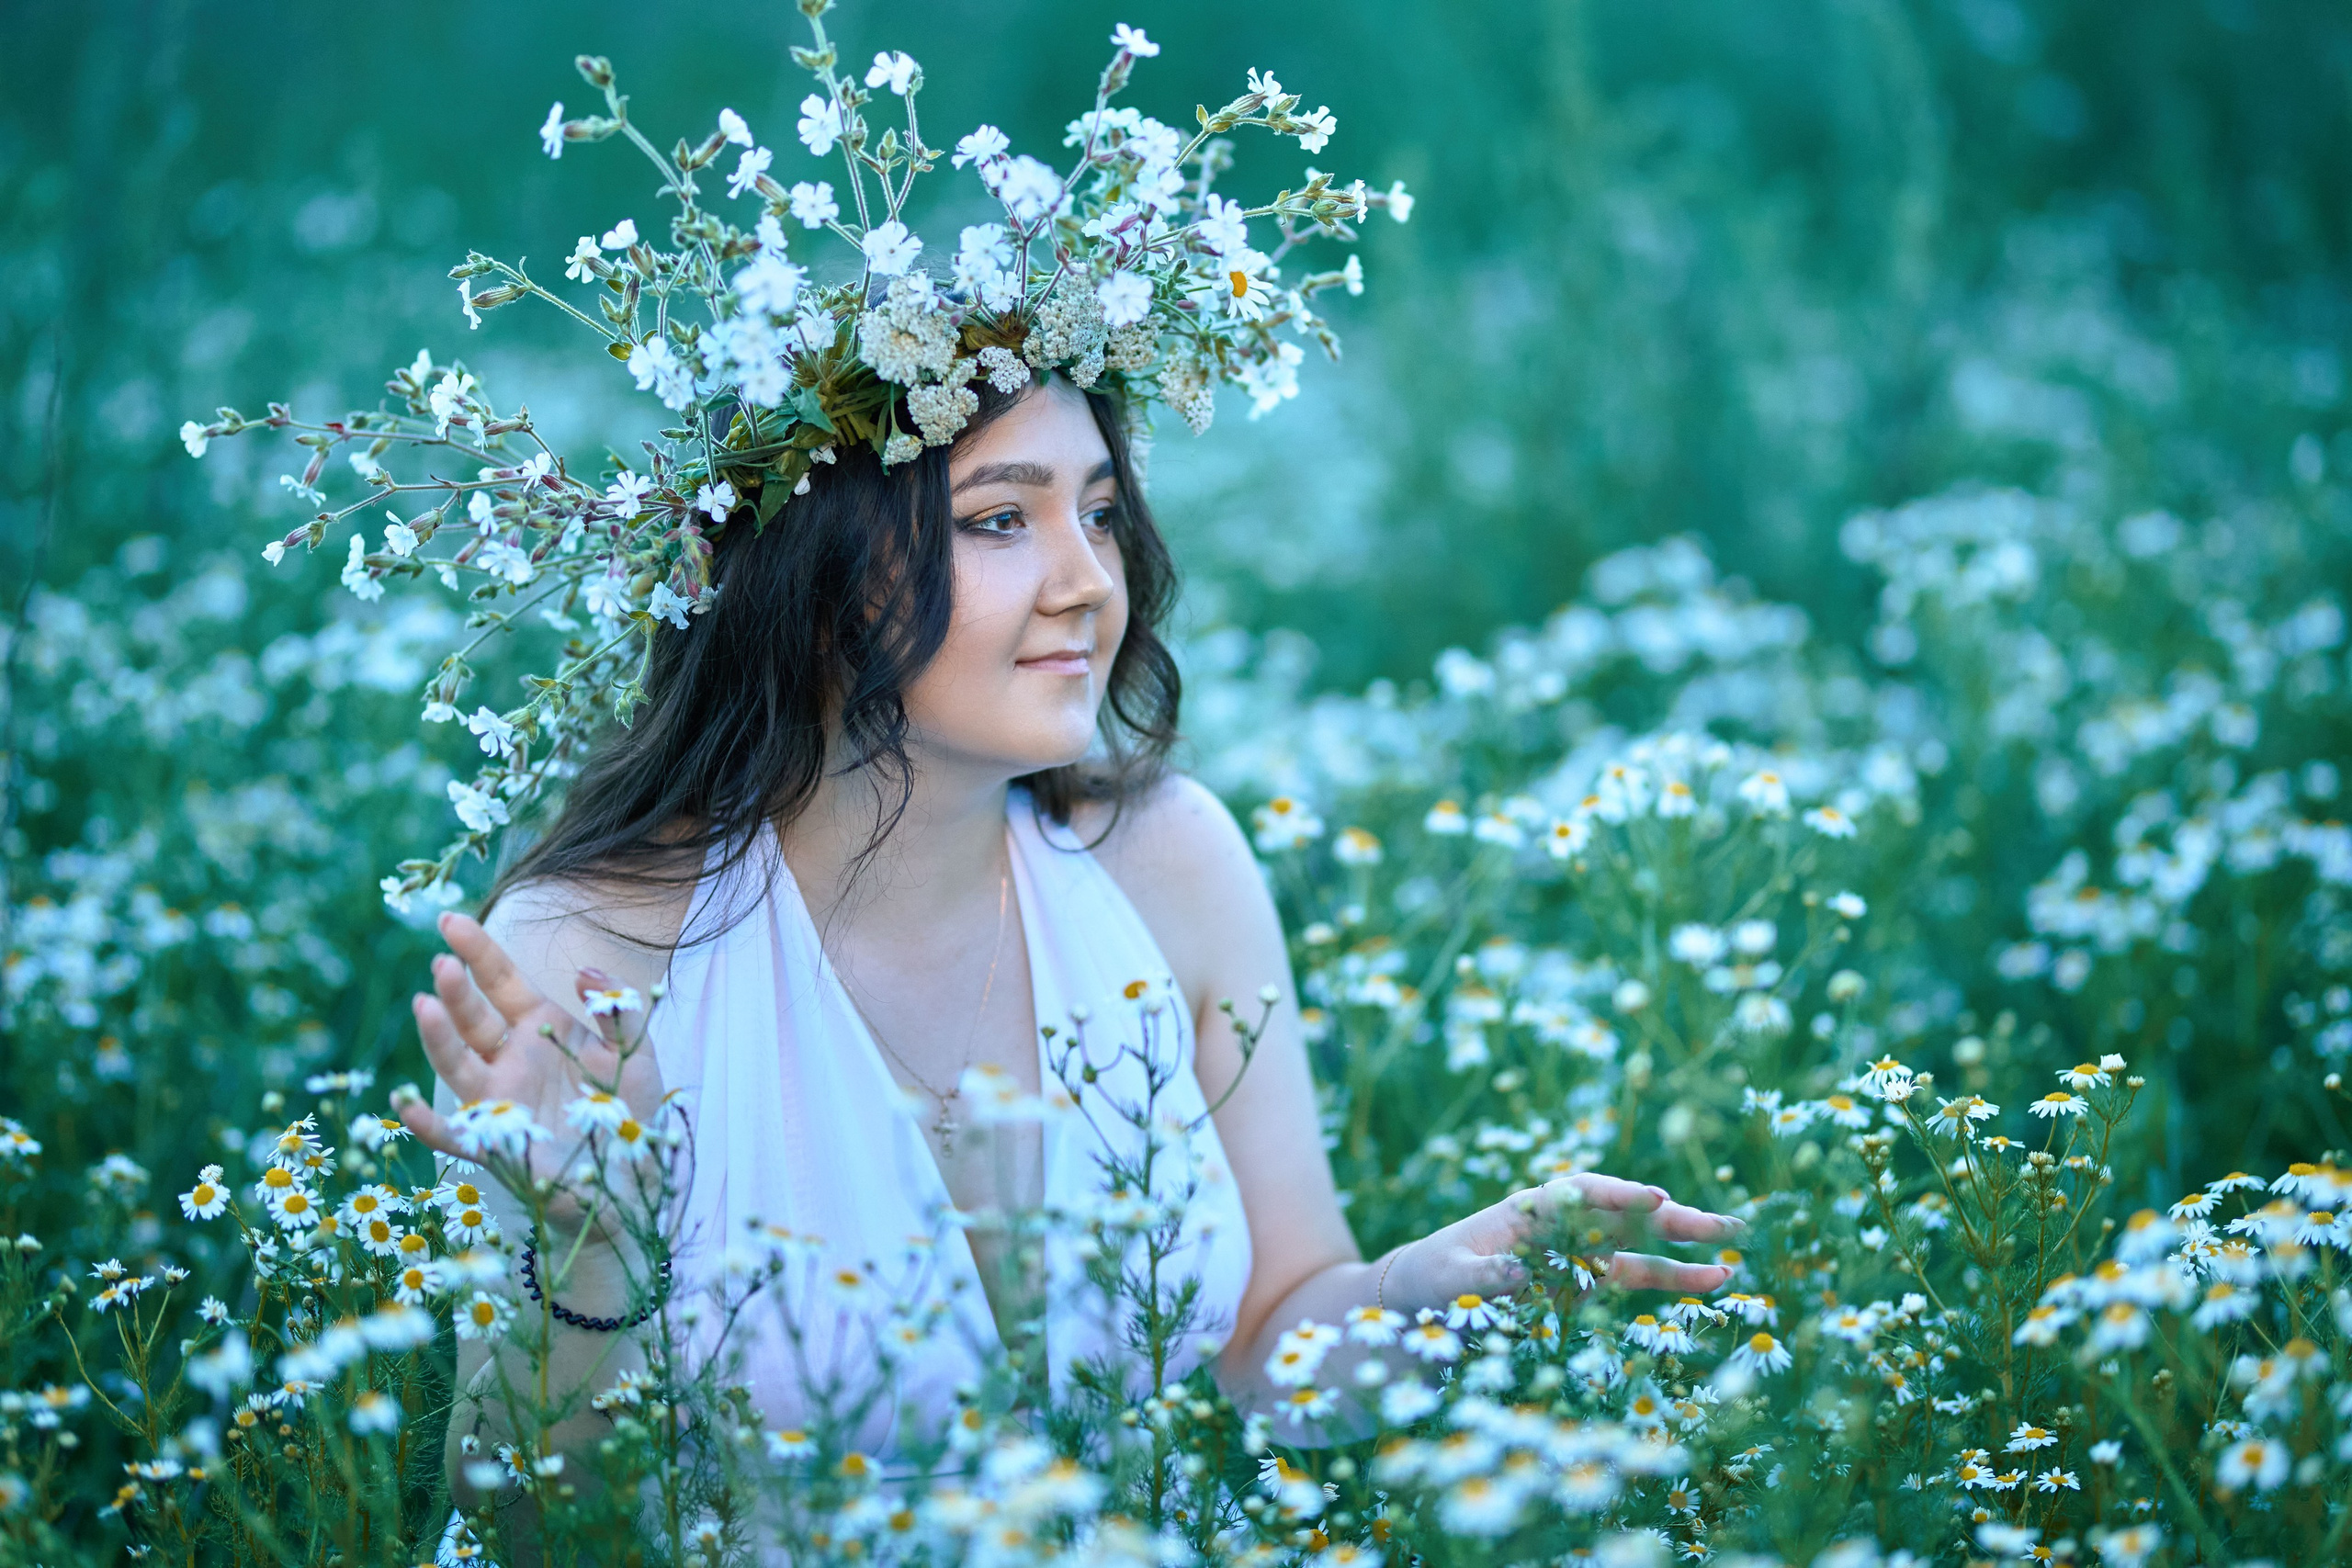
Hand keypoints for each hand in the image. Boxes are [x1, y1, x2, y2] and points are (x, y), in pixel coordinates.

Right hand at [395, 911, 665, 1241]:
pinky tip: (405, 1106)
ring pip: (457, 1064)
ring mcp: (498, 1101)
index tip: (449, 920)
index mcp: (538, 1027)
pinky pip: (453, 1135)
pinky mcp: (495, 1145)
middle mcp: (510, 1059)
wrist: (632, 1175)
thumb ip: (618, 1008)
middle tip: (443, 963)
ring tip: (426, 1005)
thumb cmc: (629, 1110)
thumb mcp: (635, 1051)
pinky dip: (426, 1124)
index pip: (500, 980)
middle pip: (474, 1017)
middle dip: (457, 990)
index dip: (476, 950)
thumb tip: (583, 971)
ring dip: (439, 1038)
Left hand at [1385, 1171, 1739, 1307]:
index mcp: (1528, 1209)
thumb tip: (1517, 1273)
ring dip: (1681, 1251)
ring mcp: (1576, 1254)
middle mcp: (1561, 1225)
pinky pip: (1631, 1278)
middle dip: (1672, 1219)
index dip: (1619, 1196)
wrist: (1421, 1299)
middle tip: (1725, 1226)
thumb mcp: (1449, 1277)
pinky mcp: (1582, 1284)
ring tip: (1731, 1260)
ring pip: (1638, 1247)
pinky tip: (1709, 1283)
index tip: (1654, 1200)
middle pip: (1624, 1216)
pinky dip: (1667, 1280)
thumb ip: (1484, 1276)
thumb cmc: (1430, 1277)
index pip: (1581, 1193)